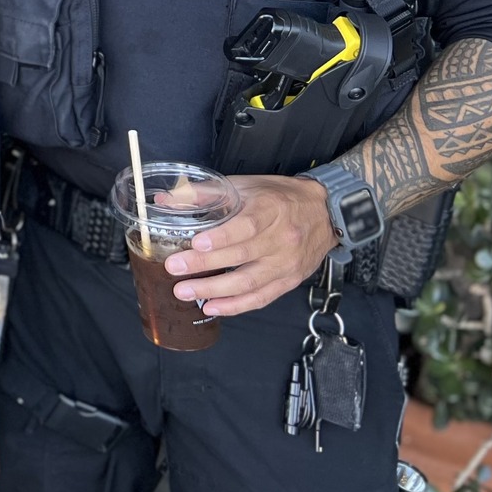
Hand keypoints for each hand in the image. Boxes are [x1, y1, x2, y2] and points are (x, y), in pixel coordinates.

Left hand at [164, 175, 335, 318]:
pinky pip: (262, 297)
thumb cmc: (281, 197)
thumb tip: (167, 200)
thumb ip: (206, 192)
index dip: (222, 237)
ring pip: (249, 282)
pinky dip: (236, 305)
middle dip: (205, 264)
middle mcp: (281, 239)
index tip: (196, 243)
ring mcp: (286, 263)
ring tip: (185, 292)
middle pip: (242, 256)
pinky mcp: (289, 280)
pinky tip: (212, 307)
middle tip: (175, 268)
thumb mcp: (246, 185)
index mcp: (271, 209)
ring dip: (215, 290)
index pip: (247, 226)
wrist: (325, 212)